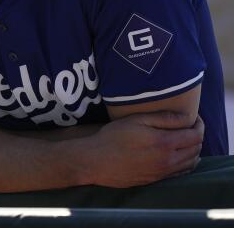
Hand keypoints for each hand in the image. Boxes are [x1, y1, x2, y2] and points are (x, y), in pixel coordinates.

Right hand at [82, 111, 202, 187]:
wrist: (97, 161)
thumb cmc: (113, 137)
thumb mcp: (136, 120)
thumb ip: (163, 118)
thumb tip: (185, 117)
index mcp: (165, 143)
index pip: (196, 135)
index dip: (199, 124)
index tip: (193, 117)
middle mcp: (169, 160)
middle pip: (196, 148)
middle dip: (197, 135)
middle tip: (190, 126)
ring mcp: (163, 172)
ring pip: (191, 162)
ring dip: (194, 150)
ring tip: (185, 139)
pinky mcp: (157, 179)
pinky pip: (181, 173)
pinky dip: (187, 163)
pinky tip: (180, 156)